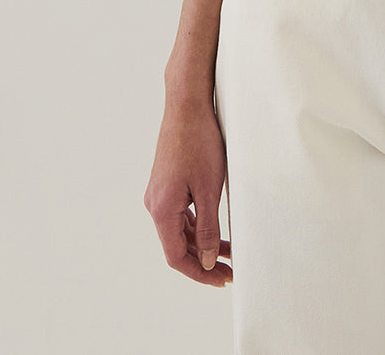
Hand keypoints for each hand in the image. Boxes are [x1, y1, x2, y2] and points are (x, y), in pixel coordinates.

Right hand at [144, 96, 233, 286]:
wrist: (187, 105)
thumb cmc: (199, 142)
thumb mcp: (209, 188)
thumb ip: (207, 227)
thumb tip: (205, 260)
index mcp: (162, 209)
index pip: (176, 257)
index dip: (200, 273)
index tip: (223, 279)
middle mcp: (154, 204)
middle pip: (177, 246)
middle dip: (203, 260)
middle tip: (230, 269)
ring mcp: (159, 192)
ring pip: (179, 230)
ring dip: (201, 243)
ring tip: (229, 250)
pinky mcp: (166, 182)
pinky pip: (179, 213)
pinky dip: (197, 224)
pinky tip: (214, 227)